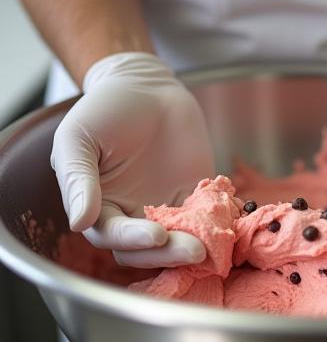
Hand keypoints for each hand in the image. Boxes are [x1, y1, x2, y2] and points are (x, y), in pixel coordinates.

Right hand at [52, 52, 214, 267]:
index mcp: (99, 207)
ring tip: (215, 245)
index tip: (156, 236)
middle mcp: (132, 215)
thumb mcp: (78, 138)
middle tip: (195, 251)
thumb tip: (79, 223)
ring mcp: (167, 209)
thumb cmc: (104, 109)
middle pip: (147, 251)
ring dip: (197, 246)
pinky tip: (233, 223)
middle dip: (169, 254)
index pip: (113, 237)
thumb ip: (77, 180)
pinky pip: (209, 220)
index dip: (133, 240)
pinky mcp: (196, 198)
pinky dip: (221, 225)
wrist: (146, 87)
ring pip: (179, 242)